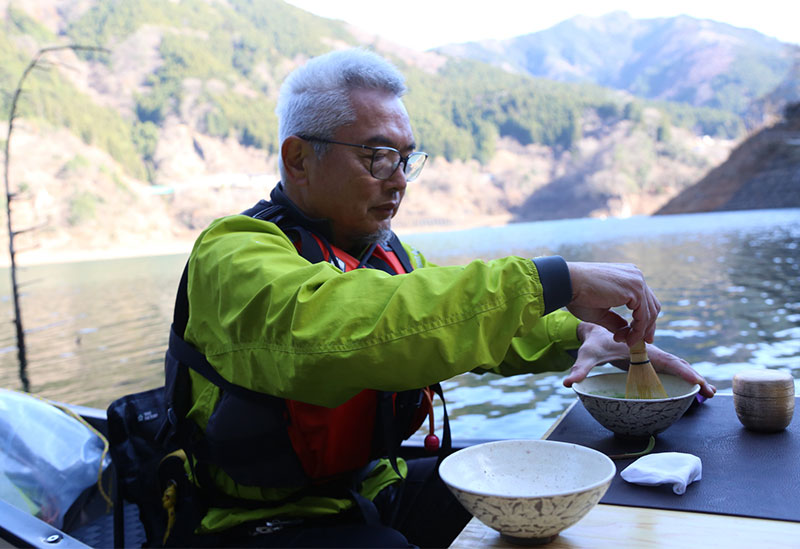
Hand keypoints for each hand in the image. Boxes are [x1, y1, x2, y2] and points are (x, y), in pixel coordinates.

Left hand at [562, 323, 716, 398]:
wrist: (594, 325)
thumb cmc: (593, 340)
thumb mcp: (587, 354)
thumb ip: (580, 369)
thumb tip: (568, 384)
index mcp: (640, 348)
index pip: (665, 360)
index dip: (682, 371)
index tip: (697, 382)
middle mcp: (649, 348)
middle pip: (676, 361)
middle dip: (693, 376)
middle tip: (710, 392)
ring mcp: (651, 350)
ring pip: (675, 361)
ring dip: (691, 374)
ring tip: (708, 391)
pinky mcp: (650, 353)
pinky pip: (669, 361)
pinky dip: (681, 370)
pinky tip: (691, 382)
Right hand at [566, 262, 660, 344]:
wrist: (567, 284)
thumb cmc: (578, 295)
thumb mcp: (601, 312)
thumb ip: (616, 321)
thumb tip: (628, 334)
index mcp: (628, 276)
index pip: (645, 301)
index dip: (644, 320)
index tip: (637, 336)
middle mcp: (636, 276)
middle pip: (652, 306)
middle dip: (647, 328)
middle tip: (639, 343)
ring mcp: (637, 281)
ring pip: (650, 313)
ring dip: (640, 332)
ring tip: (627, 343)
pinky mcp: (635, 290)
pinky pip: (644, 316)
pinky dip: (638, 331)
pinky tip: (627, 339)